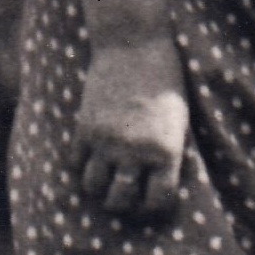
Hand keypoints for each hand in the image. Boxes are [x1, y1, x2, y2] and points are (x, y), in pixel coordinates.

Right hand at [76, 36, 188, 223]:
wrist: (134, 46)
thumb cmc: (165, 82)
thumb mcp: (177, 120)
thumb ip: (167, 153)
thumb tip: (156, 183)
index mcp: (166, 152)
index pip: (157, 201)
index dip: (153, 207)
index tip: (150, 202)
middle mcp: (135, 152)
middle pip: (120, 201)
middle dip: (122, 204)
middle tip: (123, 196)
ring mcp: (106, 142)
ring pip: (93, 187)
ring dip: (99, 188)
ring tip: (106, 179)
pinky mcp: (84, 128)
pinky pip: (76, 163)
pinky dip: (82, 166)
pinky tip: (91, 159)